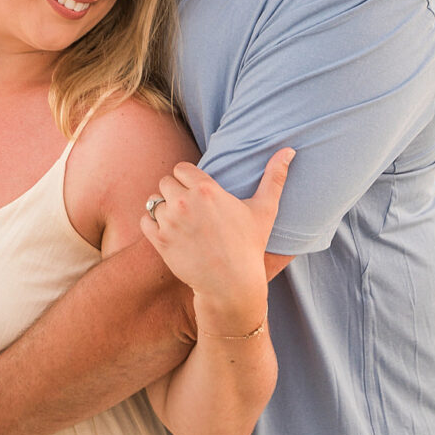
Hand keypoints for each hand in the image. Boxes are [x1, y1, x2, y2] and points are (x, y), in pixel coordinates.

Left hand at [140, 152, 292, 312]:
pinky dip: (152, 225)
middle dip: (174, 192)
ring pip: (154, 201)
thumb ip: (274, 177)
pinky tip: (169, 233)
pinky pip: (145, 221)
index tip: (195, 192)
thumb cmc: (249, 246)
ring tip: (179, 222)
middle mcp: (184, 202)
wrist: (232, 284)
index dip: (187, 179)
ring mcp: (170, 222)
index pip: (181, 168)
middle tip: (188, 209)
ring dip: (163, 209)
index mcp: (206, 189)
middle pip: (165, 182)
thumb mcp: (265, 210)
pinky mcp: (160, 241)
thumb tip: (290, 150)